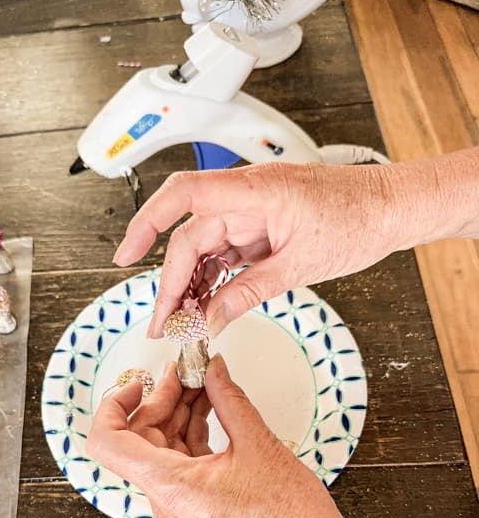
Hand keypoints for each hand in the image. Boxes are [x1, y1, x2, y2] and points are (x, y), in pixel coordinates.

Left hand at [88, 355, 405, 517]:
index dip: (114, 405)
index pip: (108, 442)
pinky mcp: (200, 511)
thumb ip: (229, 398)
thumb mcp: (259, 445)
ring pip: (163, 451)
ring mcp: (182, 509)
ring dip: (180, 415)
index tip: (139, 382)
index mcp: (169, 487)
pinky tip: (214, 411)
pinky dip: (194, 435)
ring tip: (205, 384)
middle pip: (140, 440)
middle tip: (187, 370)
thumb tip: (213, 368)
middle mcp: (166, 501)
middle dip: (161, 400)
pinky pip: (183, 466)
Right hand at [113, 162, 404, 337]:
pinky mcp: (261, 230)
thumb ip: (248, 293)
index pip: (183, 197)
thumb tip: (210, 320)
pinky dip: (214, 281)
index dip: (146, 223)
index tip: (125, 254)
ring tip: (183, 323)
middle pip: (190, 239)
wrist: (392, 209)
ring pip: (204, 250)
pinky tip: (206, 306)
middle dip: (171, 284)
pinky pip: (225, 255)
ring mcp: (253, 214)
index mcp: (254, 192)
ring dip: (191, 286)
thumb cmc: (359, 219)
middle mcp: (246, 199)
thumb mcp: (300, 266)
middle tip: (164, 324)